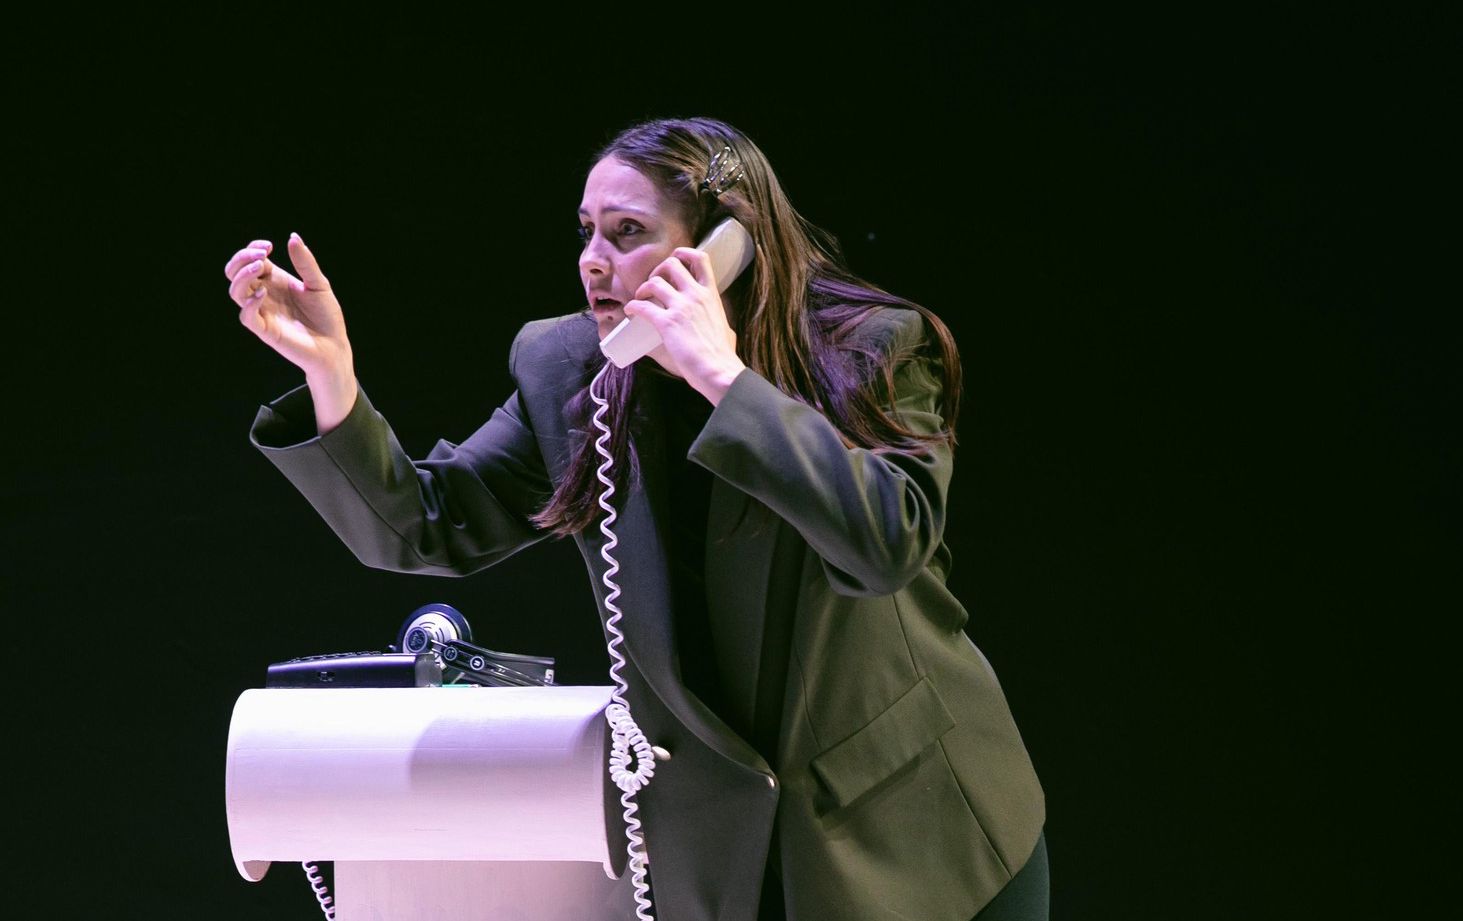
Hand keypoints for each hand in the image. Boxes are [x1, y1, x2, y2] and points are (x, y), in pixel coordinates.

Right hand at [224, 233, 352, 380]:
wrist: (335, 347)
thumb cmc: (327, 316)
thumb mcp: (319, 285)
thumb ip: (305, 263)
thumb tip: (292, 237)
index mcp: (274, 281)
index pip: (250, 260)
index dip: (251, 249)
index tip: (268, 245)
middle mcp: (264, 294)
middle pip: (234, 274)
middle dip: (241, 259)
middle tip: (261, 254)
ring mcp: (263, 312)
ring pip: (235, 292)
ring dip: (243, 276)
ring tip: (260, 267)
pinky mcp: (266, 331)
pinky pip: (246, 317)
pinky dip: (250, 303)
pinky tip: (263, 293)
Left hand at [623, 247, 745, 403]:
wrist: (718, 370)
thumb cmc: (723, 355)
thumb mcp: (727, 329)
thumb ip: (719, 322)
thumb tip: (720, 328)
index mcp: (711, 294)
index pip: (700, 259)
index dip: (684, 253)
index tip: (674, 260)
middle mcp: (695, 295)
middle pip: (672, 264)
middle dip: (658, 270)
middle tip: (653, 283)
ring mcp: (681, 307)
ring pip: (654, 282)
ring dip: (643, 288)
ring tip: (640, 298)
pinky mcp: (666, 323)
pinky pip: (642, 306)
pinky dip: (632, 306)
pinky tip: (630, 311)